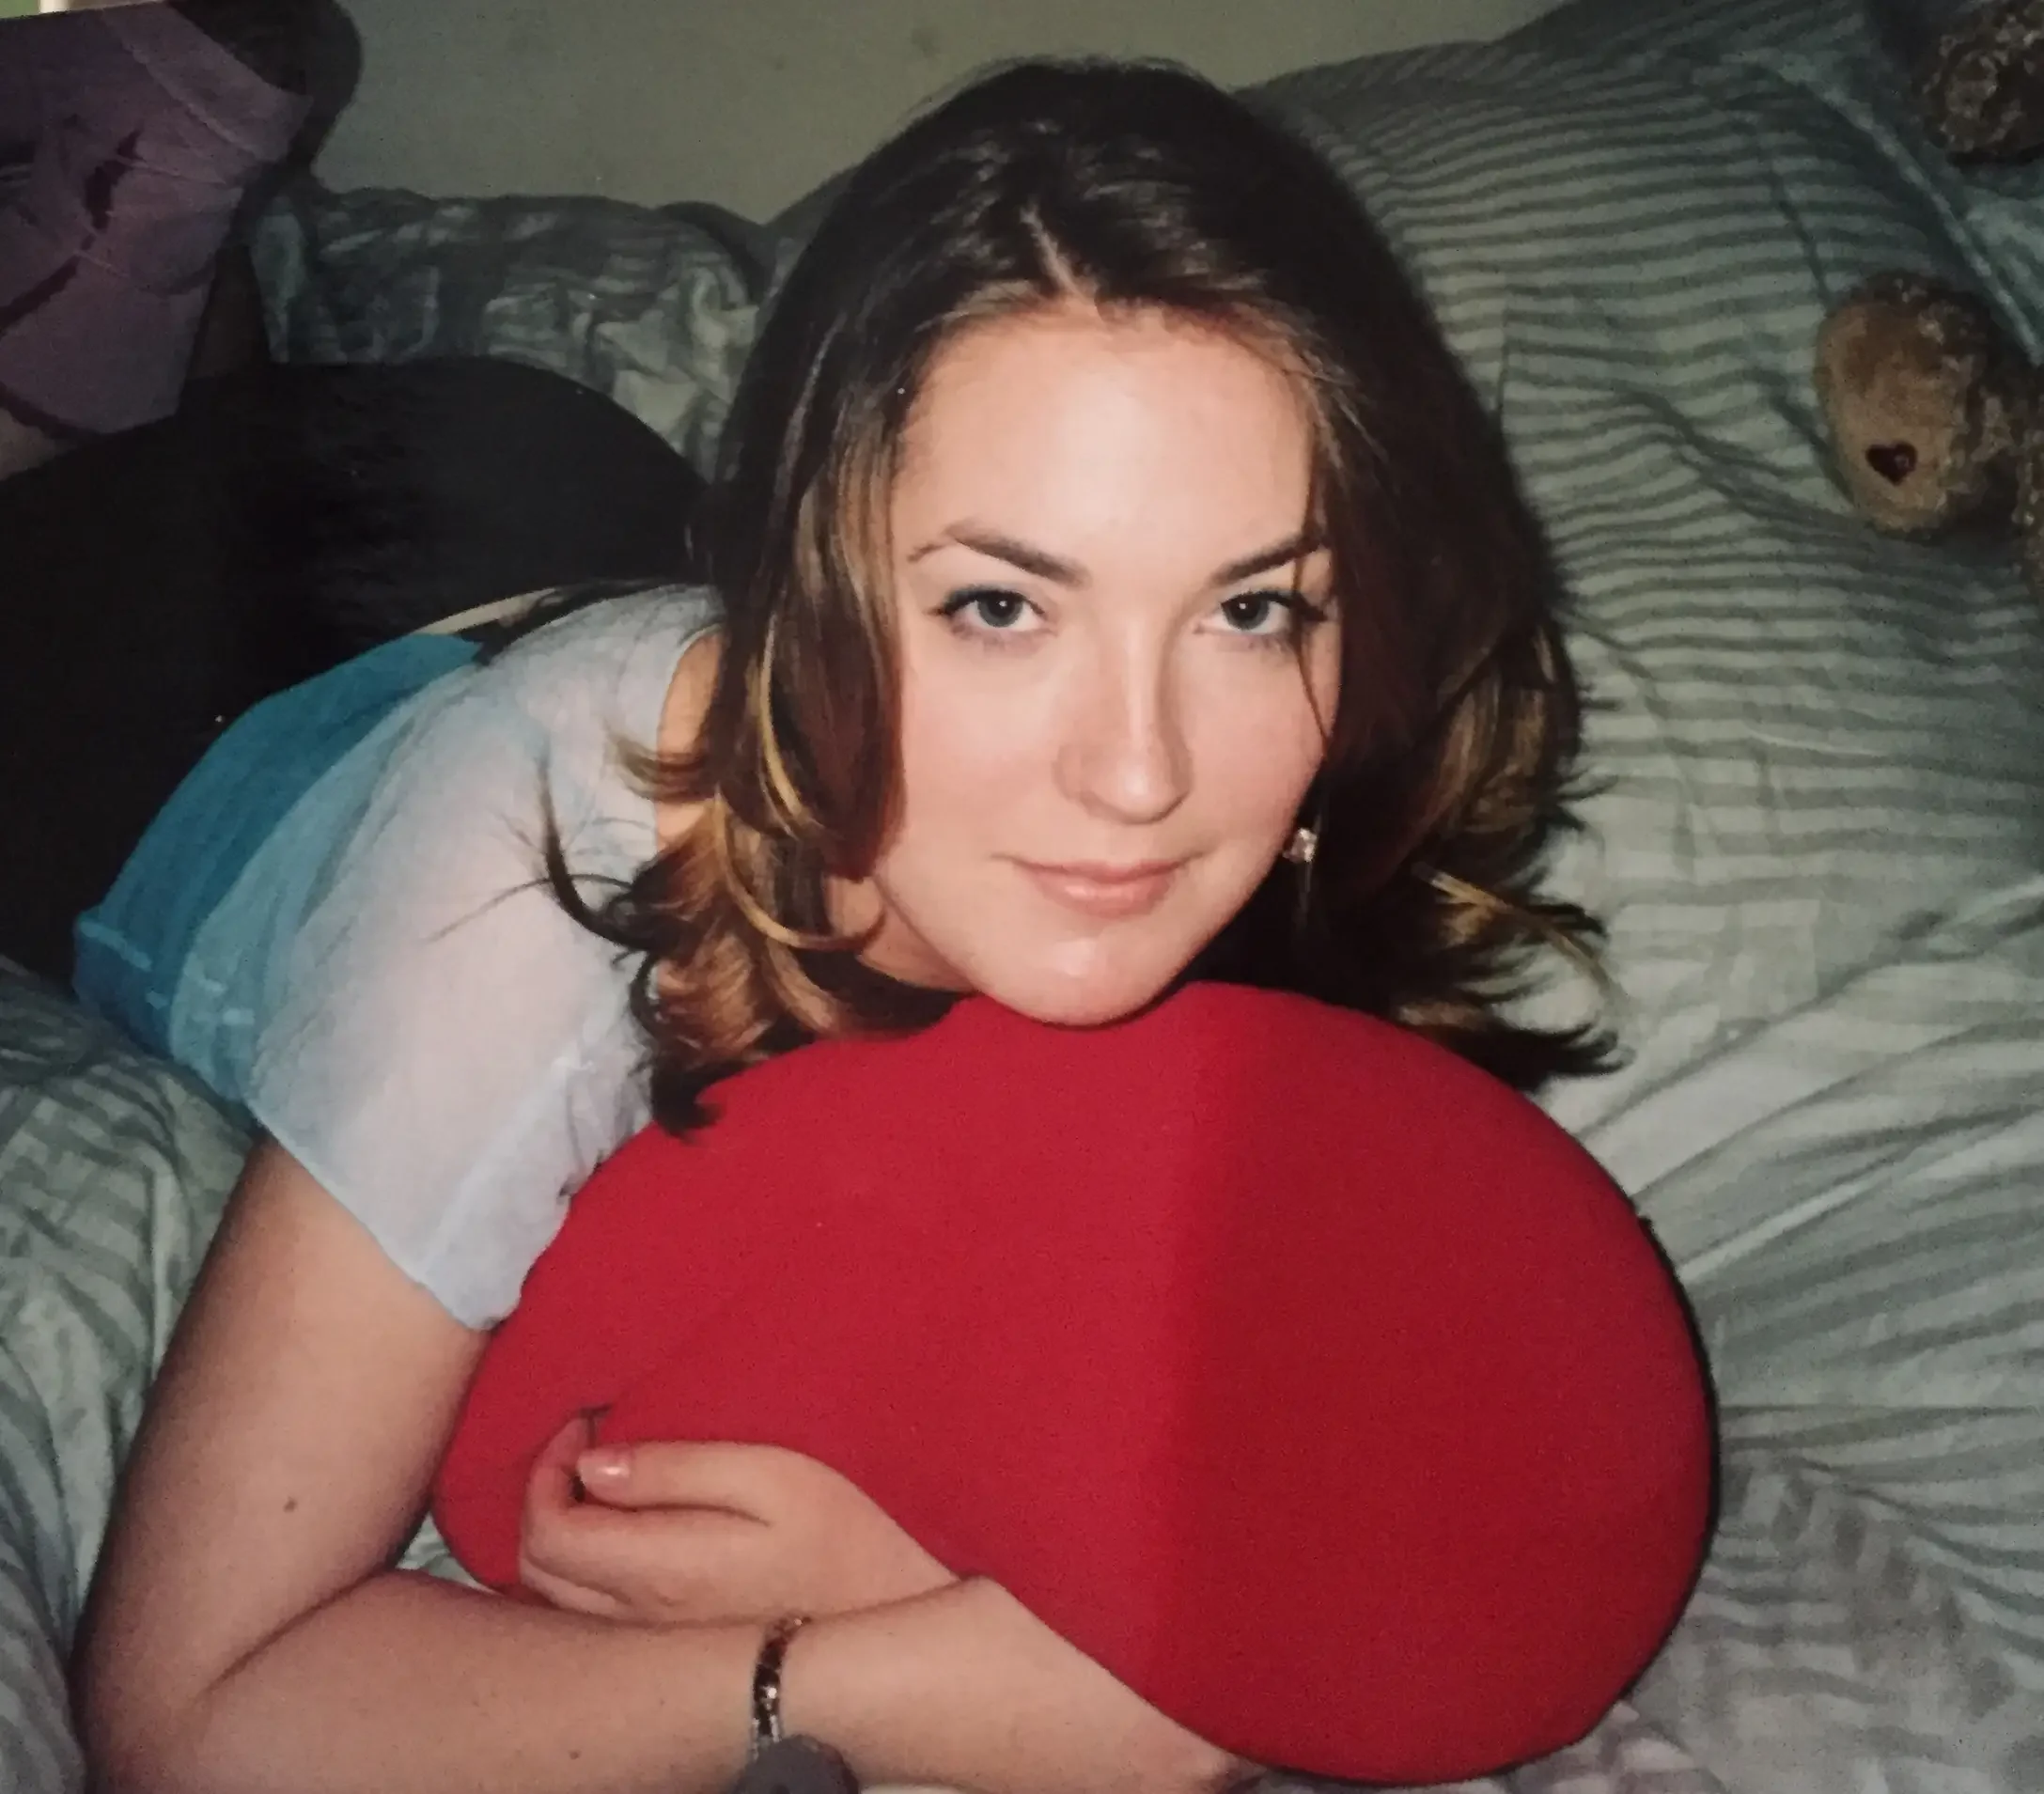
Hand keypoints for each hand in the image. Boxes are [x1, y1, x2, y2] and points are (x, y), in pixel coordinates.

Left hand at [516, 1418, 956, 1624]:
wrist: (890, 1622)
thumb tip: (595, 1464)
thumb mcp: (771, 1477)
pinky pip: (591, 1614)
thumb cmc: (841, 1537)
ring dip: (562, 1535)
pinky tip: (624, 1534)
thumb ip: (676, 1469)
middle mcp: (638, 1616)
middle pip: (538, 1567)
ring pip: (559, 1597)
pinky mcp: (675, 1649)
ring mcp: (654, 1640)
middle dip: (546, 1497)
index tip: (586, 1424)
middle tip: (588, 1447)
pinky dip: (584, 1568)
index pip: (548, 1530)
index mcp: (657, 1569)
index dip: (546, 1469)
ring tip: (604, 1485)